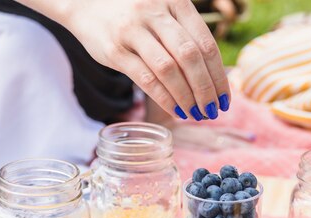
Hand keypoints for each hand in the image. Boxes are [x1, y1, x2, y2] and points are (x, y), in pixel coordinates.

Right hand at [63, 0, 230, 120]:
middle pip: (191, 57)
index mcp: (176, 2)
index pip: (206, 44)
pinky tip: (176, 110)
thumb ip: (186, 36)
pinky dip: (165, 98)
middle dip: (206, 90)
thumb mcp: (164, 13)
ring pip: (169, 70)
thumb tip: (214, 80)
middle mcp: (155, 13)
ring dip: (187, 97)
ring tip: (195, 114)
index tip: (225, 98)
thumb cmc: (136, 15)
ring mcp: (133, 31)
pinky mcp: (115, 50)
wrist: (85, 3)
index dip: (219, 75)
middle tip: (212, 111)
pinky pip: (146, 79)